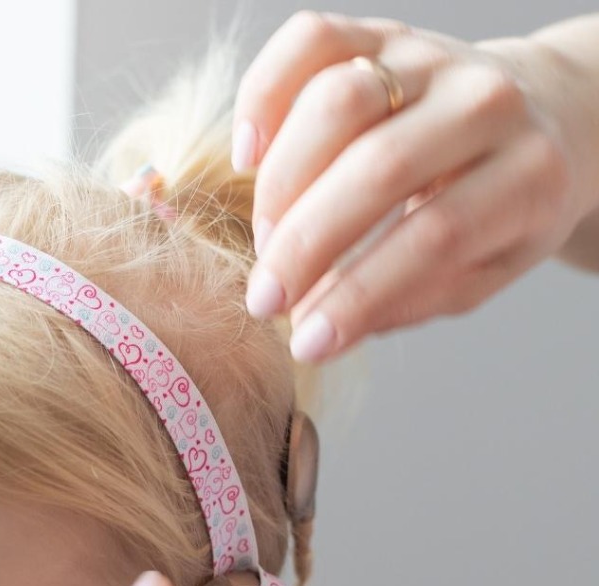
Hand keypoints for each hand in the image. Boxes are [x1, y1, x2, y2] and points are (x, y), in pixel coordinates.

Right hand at [235, 12, 598, 359]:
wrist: (543, 117)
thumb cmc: (498, 212)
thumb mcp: (478, 275)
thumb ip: (405, 302)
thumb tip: (316, 335)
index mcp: (529, 174)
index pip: (433, 238)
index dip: (358, 298)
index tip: (306, 345)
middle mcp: (487, 101)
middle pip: (379, 167)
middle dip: (306, 245)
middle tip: (265, 300)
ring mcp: (433, 57)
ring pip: (336, 101)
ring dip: (280, 184)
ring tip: (267, 240)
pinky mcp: (384, 32)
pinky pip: (309, 42)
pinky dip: (263, 95)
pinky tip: (249, 156)